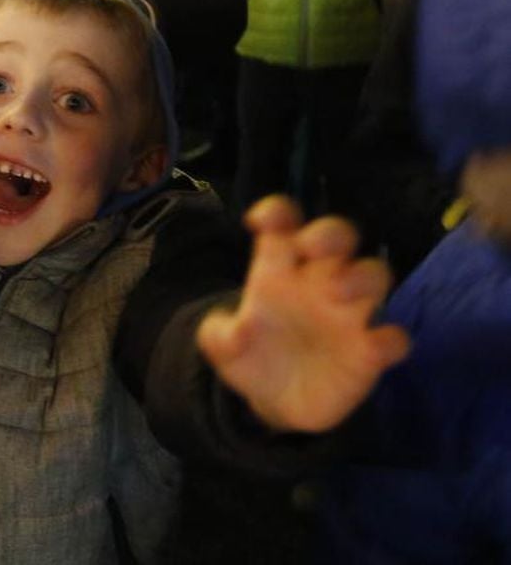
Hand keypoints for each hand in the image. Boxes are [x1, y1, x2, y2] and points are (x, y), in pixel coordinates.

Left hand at [196, 196, 408, 432]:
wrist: (274, 400)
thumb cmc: (251, 355)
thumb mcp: (223, 346)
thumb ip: (219, 336)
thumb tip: (237, 331)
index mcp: (280, 265)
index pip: (283, 222)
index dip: (276, 212)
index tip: (261, 221)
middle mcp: (319, 279)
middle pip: (336, 236)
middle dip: (328, 234)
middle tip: (312, 247)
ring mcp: (349, 312)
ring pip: (374, 274)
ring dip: (363, 277)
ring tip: (340, 291)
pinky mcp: (370, 352)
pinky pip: (394, 337)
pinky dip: (391, 339)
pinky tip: (375, 347)